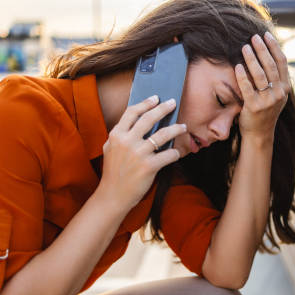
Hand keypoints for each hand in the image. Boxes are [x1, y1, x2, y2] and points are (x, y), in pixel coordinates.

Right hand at [96, 96, 186, 212]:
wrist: (113, 195)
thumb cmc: (114, 172)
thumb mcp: (111, 149)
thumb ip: (121, 135)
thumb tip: (139, 120)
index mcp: (116, 135)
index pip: (132, 112)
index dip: (145, 103)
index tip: (155, 98)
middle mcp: (127, 141)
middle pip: (149, 118)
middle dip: (163, 108)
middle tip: (173, 103)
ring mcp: (138, 154)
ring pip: (163, 134)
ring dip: (176, 129)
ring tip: (183, 126)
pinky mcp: (149, 166)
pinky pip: (168, 154)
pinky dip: (175, 153)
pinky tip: (177, 153)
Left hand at [234, 31, 290, 140]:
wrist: (260, 133)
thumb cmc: (265, 110)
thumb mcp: (276, 95)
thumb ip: (276, 79)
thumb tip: (270, 54)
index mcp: (285, 88)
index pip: (281, 62)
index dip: (274, 47)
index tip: (266, 35)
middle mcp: (279, 93)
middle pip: (271, 65)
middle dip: (262, 49)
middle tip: (253, 37)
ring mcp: (267, 101)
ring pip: (260, 75)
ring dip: (252, 58)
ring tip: (244, 47)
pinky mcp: (255, 107)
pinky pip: (247, 88)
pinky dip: (242, 76)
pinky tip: (237, 66)